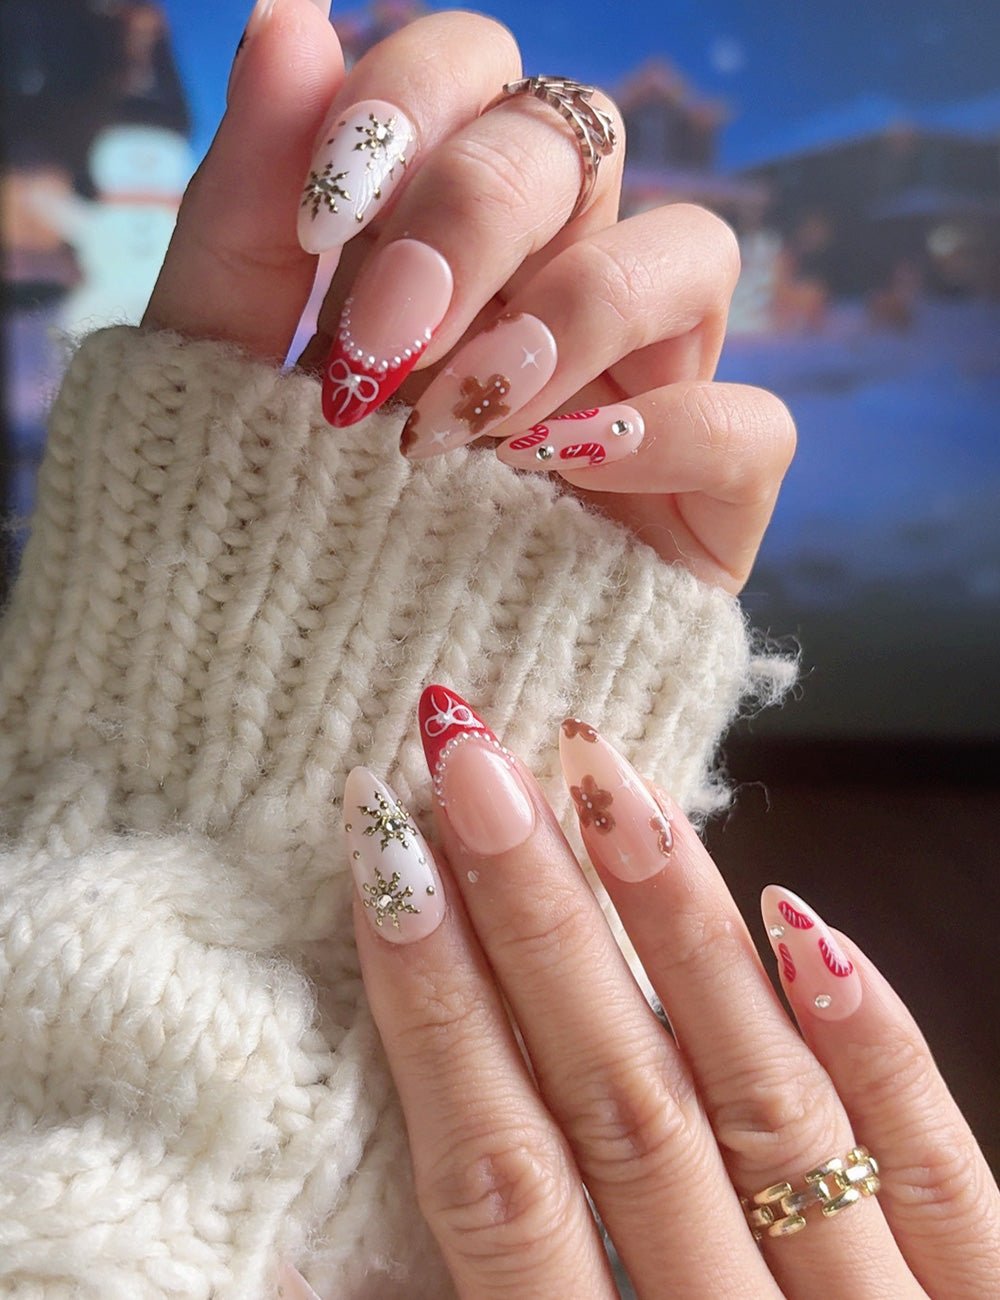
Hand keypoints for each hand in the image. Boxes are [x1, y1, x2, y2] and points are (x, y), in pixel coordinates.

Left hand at [144, 2, 794, 592]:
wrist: (300, 714)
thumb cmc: (257, 535)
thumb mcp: (219, 370)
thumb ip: (250, 209)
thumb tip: (287, 15)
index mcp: (443, 238)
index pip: (476, 77)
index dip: (413, 103)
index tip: (325, 214)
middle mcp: (551, 286)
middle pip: (581, 140)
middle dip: (474, 214)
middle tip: (383, 339)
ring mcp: (638, 387)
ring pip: (694, 248)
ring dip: (573, 310)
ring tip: (463, 423)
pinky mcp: (697, 503)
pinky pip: (750, 422)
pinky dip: (662, 431)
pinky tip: (558, 473)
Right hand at [339, 686, 998, 1298]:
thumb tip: (312, 1257)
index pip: (495, 1177)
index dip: (431, 1006)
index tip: (385, 855)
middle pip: (620, 1104)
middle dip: (533, 920)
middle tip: (475, 760)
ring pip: (764, 1100)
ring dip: (678, 930)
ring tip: (605, 781)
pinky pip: (940, 1171)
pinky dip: (873, 1042)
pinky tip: (805, 917)